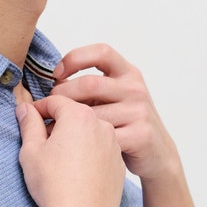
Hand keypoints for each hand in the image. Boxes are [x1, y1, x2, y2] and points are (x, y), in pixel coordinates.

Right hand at [15, 94, 125, 206]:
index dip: (39, 108)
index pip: (55, 101)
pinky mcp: (119, 163)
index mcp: (79, 116)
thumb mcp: (31, 151)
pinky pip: (100, 150)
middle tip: (41, 141)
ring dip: (74, 138)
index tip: (29, 119)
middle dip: (58, 123)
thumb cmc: (54, 185)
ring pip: (89, 132)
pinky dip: (88, 154)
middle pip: (74, 114)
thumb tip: (25, 109)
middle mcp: (101, 125)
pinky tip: (76, 172)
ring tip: (59, 159)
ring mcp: (113, 144)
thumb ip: (29, 124)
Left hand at [50, 44, 178, 181]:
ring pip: (93, 114)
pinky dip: (82, 141)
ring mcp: (139, 111)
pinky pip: (103, 136)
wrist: (158, 154)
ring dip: (67, 122)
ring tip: (52, 127)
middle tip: (49, 107)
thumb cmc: (127, 123)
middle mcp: (135, 88)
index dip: (75, 58)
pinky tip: (72, 145)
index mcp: (128, 72)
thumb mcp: (115, 96)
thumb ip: (92, 87)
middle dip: (63, 95)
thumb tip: (54, 82)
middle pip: (90, 84)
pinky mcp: (141, 135)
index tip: (56, 74)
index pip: (101, 52)